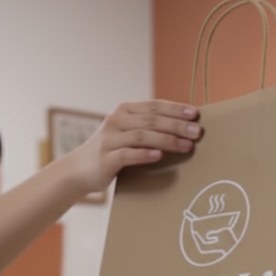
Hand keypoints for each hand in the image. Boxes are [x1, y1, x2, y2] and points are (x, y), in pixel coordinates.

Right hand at [59, 100, 201, 197]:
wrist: (78, 170)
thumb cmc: (112, 151)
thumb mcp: (128, 132)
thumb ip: (148, 127)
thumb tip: (184, 127)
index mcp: (124, 111)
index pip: (154, 106)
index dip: (175, 109)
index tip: (195, 114)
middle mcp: (116, 121)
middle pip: (151, 120)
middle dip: (177, 125)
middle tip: (197, 132)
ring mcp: (109, 139)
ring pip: (142, 136)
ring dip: (167, 140)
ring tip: (187, 146)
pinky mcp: (105, 159)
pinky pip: (127, 155)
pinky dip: (144, 155)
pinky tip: (159, 156)